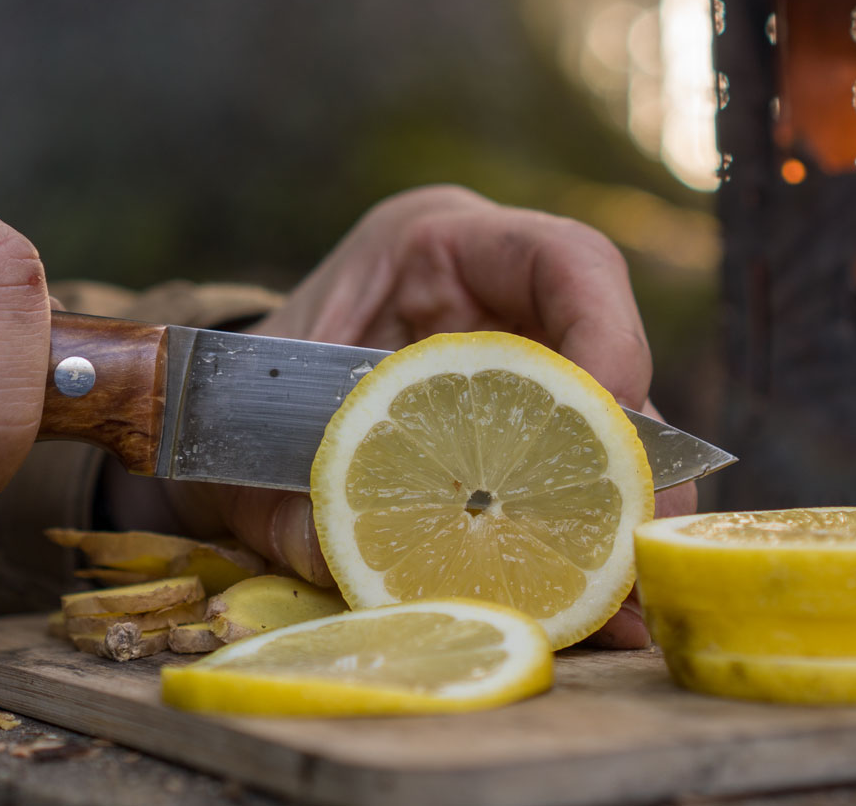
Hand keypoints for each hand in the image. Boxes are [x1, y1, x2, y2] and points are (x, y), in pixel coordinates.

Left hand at [153, 184, 695, 644]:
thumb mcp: (243, 433)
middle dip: (628, 453)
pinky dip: (583, 548)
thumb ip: (283, 495)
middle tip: (641, 534)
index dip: (607, 327)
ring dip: (619, 515)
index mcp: (430, 247)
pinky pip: (569, 482)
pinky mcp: (513, 435)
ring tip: (629, 594)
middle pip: (605, 356)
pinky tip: (602, 608)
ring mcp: (511, 367)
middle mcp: (490, 299)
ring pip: (601, 430)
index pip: (562, 257)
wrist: (214, 422)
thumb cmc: (234, 395)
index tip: (610, 409)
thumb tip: (338, 565)